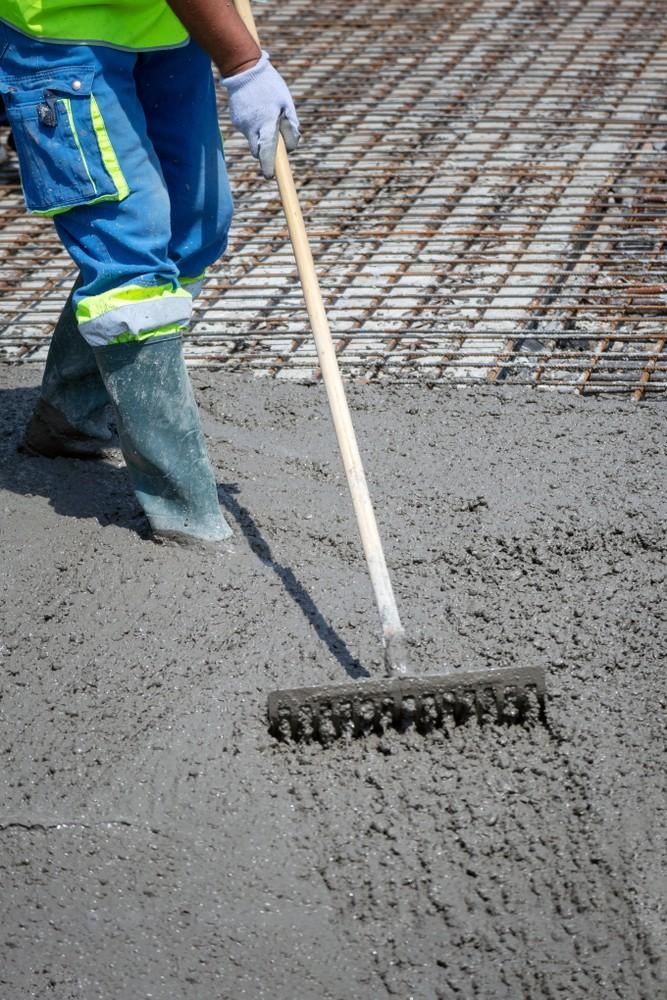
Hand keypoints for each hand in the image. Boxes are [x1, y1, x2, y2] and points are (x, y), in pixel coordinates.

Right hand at [221, 50, 299, 178]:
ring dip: (260, 135)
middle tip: (272, 145)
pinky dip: (253, 124)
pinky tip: (255, 108)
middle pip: (258, 151)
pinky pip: (247, 128)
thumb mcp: (286, 102)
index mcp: (266, 124)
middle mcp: (251, 127)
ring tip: (265, 114)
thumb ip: (291, 124)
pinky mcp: (235, 120)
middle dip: (265, 153)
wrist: (243, 68)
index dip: (268, 166)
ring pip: (253, 139)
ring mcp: (241, 124)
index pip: (267, 152)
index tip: (270, 177)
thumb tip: (292, 145)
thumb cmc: (269, 85)